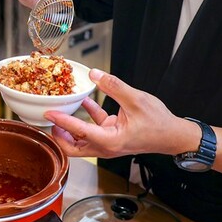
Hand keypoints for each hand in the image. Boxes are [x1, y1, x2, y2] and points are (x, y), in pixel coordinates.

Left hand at [45, 69, 198, 157]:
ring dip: (70, 127)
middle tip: (49, 120)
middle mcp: (106, 145)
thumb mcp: (136, 100)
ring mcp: (109, 142)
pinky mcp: (113, 135)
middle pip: (73, 147)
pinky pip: (95, 127)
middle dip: (58, 135)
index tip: (48, 113)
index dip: (61, 121)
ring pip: (81, 140)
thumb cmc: (158, 124)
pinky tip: (85, 101)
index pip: (78, 131)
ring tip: (60, 111)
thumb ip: (114, 86)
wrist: (173, 136)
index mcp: (110, 141)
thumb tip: (96, 74)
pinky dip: (88, 116)